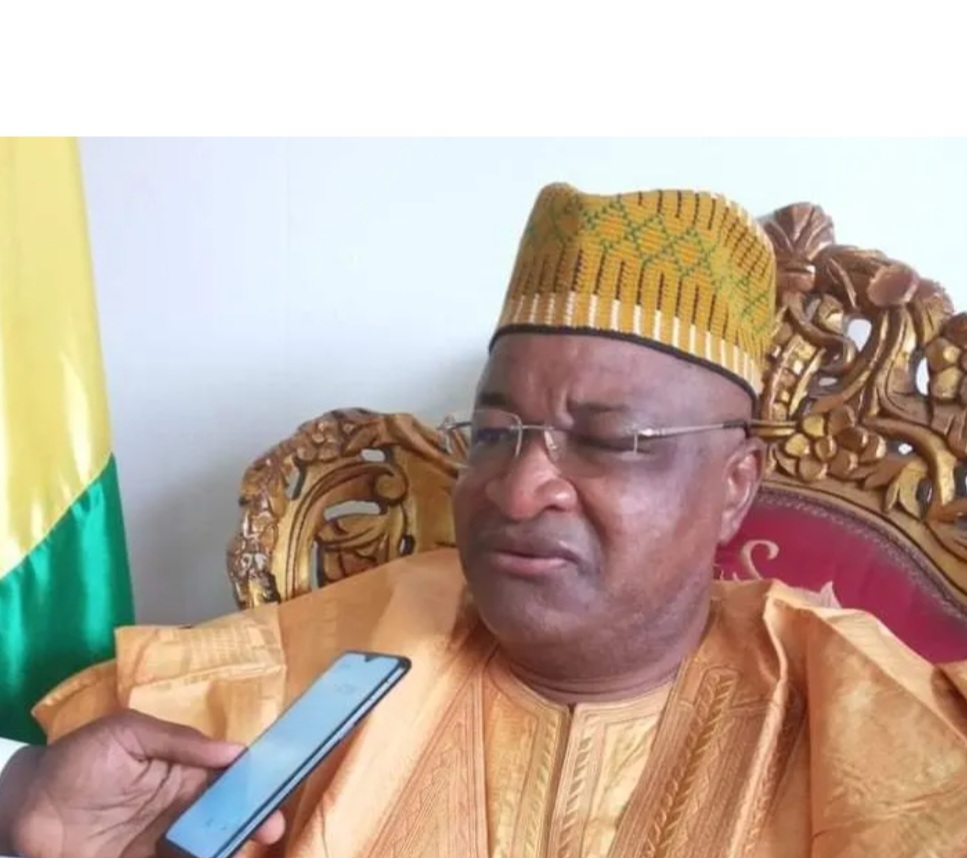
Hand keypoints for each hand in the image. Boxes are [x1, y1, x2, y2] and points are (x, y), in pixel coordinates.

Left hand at [1, 710, 284, 857]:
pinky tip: (220, 855)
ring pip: (209, 844)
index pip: (228, 775)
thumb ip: (179, 740)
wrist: (25, 808)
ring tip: (243, 846)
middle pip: (226, 814)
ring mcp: (163, 842)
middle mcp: (179, 807)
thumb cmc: (78, 760)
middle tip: (269, 828)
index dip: (254, 782)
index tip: (275, 791)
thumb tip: (235, 751)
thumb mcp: (128, 734)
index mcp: (181, 770)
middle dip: (253, 819)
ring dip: (230, 844)